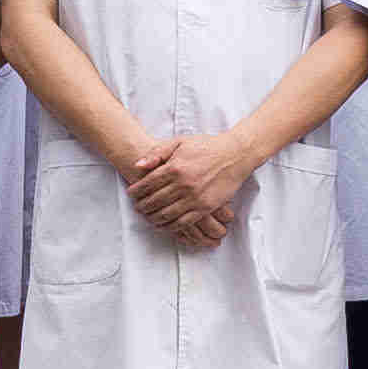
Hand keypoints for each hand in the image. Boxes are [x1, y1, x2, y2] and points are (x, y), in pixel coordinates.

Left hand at [127, 132, 258, 248]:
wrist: (235, 154)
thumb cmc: (207, 146)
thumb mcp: (180, 142)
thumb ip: (157, 153)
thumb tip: (137, 165)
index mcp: (174, 167)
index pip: (147, 184)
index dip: (136, 191)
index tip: (131, 194)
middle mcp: (183, 184)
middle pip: (154, 201)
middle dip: (142, 207)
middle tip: (137, 208)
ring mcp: (195, 197)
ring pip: (166, 215)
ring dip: (153, 218)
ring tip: (148, 217)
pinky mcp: (205, 207)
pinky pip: (184, 222)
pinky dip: (171, 227)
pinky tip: (165, 225)